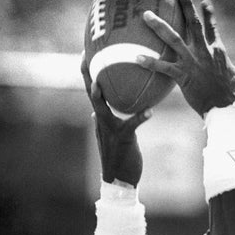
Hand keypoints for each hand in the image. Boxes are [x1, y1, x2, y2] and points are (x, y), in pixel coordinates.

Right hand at [81, 53, 150, 185]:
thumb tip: (95, 112)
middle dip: (87, 75)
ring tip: (99, 82)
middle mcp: (101, 121)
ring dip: (98, 95)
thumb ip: (107, 122)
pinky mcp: (122, 140)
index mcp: (101, 118)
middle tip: (85, 56)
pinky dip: (139, 118)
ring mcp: (109, 130)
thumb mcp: (114, 136)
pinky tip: (149, 111)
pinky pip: (130, 125)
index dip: (88, 73)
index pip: (93, 91)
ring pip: (101, 108)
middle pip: (91, 94)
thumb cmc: (121, 157)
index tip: (85, 54)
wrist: (121, 180)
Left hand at [137, 0, 234, 116]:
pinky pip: (163, 67)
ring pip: (173, 38)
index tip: (204, 1)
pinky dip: (150, 62)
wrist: (227, 110)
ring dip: (158, 26)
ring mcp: (192, 62)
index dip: (208, 15)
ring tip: (146, 15)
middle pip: (192, 24)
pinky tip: (136, 57)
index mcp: (218, 52)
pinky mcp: (183, 76)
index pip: (212, 29)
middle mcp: (204, 52)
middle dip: (186, 6)